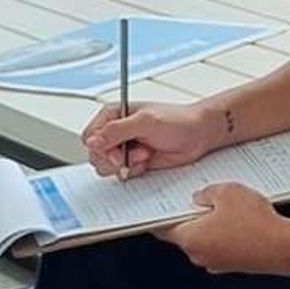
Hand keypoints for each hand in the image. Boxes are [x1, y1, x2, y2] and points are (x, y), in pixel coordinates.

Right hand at [84, 95, 218, 179]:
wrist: (199, 134)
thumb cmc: (177, 120)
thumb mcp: (145, 122)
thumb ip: (116, 131)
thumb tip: (92, 141)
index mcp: (113, 115)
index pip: (90, 136)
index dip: (98, 148)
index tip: (115, 152)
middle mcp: (116, 132)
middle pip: (95, 154)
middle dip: (112, 159)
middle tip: (129, 157)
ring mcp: (125, 147)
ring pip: (107, 166)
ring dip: (125, 165)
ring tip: (143, 154)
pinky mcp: (135, 161)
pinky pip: (123, 173)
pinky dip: (134, 171)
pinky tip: (147, 161)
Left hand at [161, 183, 289, 276]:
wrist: (285, 247)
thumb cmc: (257, 224)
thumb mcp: (228, 192)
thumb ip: (207, 193)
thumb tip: (201, 197)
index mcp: (191, 238)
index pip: (163, 229)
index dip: (162, 216)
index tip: (161, 209)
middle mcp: (200, 255)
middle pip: (186, 234)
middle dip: (194, 217)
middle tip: (206, 201)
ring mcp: (217, 263)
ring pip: (206, 241)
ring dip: (212, 227)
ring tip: (232, 210)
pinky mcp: (234, 265)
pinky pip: (223, 247)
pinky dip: (227, 236)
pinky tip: (244, 222)